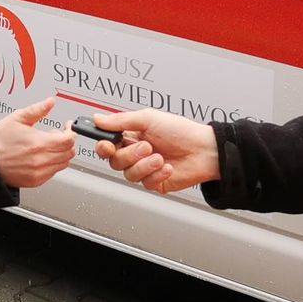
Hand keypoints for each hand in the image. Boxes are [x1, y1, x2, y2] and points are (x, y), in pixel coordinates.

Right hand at [0, 98, 75, 189]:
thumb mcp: (17, 118)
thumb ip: (37, 110)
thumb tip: (50, 102)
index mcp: (38, 143)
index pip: (68, 140)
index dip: (71, 131)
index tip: (68, 127)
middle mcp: (41, 160)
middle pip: (69, 152)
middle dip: (67, 142)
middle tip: (58, 135)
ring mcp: (39, 172)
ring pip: (63, 163)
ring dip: (61, 153)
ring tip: (48, 145)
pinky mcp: (36, 181)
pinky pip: (53, 173)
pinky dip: (53, 164)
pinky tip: (42, 156)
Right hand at [91, 110, 219, 193]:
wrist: (204, 150)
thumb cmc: (182, 131)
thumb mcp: (149, 118)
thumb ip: (121, 120)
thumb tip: (98, 119)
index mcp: (132, 136)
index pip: (108, 144)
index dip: (104, 147)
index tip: (107, 146)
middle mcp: (136, 153)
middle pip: (115, 161)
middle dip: (130, 155)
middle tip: (146, 147)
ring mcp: (145, 169)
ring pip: (129, 174)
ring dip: (145, 165)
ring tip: (160, 157)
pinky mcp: (155, 182)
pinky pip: (145, 183)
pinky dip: (157, 174)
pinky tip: (168, 167)